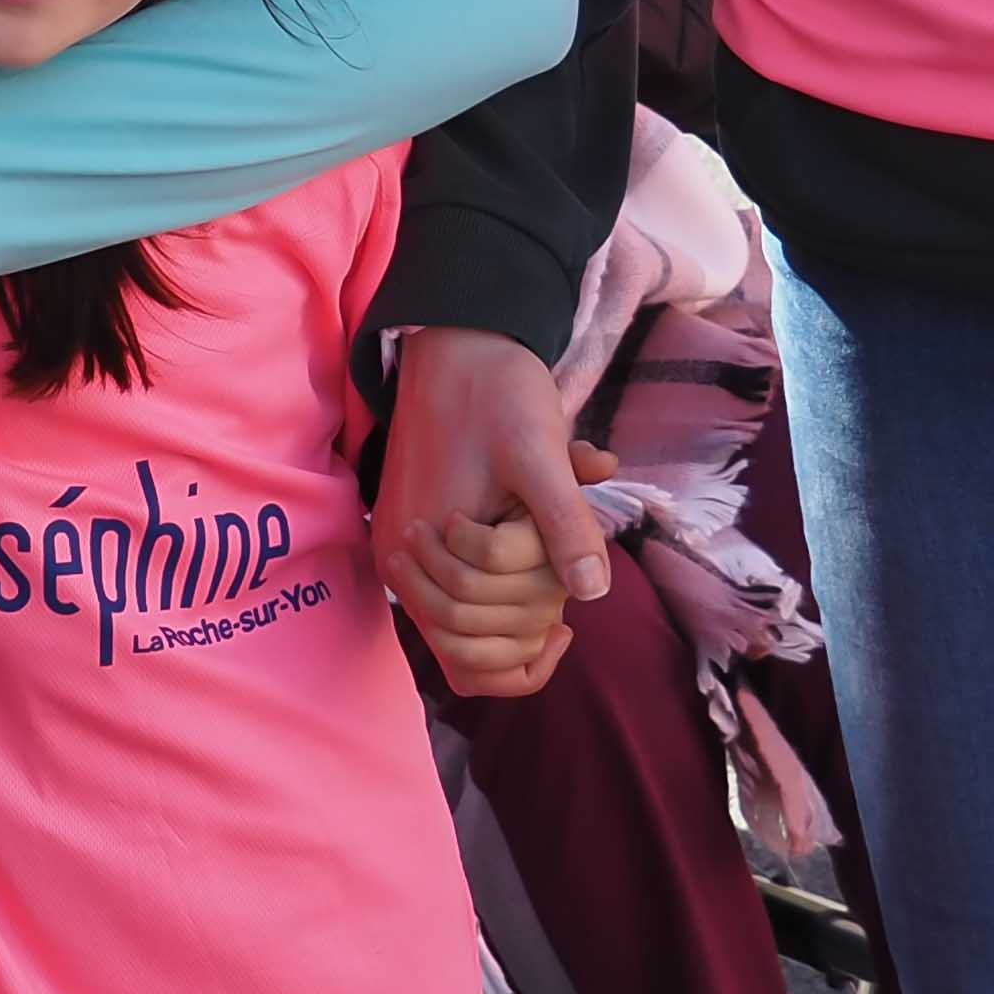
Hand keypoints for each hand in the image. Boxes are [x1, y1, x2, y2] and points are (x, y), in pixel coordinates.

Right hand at [375, 323, 619, 690]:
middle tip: (561, 579)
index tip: (566, 613)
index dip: (527, 640)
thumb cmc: (499, 393)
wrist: (458, 342)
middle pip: (464, 644)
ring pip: (456, 630)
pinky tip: (536, 574)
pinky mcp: (413, 534)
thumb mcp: (542, 456)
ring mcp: (401, 548)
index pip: (470, 650)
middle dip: (522, 622)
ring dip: (510, 614)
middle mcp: (399, 559)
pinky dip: (494, 601)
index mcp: (420, 548)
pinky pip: (449, 599)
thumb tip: (594, 593)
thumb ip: (565, 526)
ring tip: (552, 578)